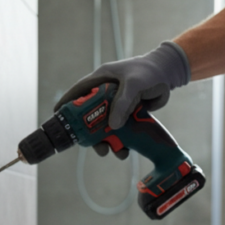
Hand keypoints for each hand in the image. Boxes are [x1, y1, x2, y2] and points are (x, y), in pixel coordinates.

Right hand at [54, 41, 190, 156]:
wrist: (168, 75)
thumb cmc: (148, 72)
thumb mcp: (134, 84)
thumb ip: (123, 103)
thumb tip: (113, 126)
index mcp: (101, 80)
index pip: (79, 92)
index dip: (67, 103)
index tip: (57, 115)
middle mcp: (106, 94)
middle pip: (90, 116)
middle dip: (90, 133)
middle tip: (94, 146)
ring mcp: (117, 105)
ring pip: (106, 127)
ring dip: (108, 142)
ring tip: (114, 152)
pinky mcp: (128, 114)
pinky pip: (121, 131)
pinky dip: (122, 142)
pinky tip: (126, 151)